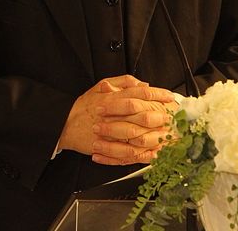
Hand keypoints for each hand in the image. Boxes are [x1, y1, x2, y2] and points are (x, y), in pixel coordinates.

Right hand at [57, 75, 176, 165]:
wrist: (64, 124)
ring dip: (153, 136)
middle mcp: (113, 114)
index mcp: (112, 98)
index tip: (170, 96)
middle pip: (141, 114)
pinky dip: (140, 154)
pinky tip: (152, 154)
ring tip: (168, 136)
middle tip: (173, 116)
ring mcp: (110, 132)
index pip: (140, 93)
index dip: (157, 94)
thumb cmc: (84, 106)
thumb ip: (122, 83)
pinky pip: (127, 153)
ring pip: (136, 136)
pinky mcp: (107, 147)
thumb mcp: (100, 86)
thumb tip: (143, 84)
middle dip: (160, 116)